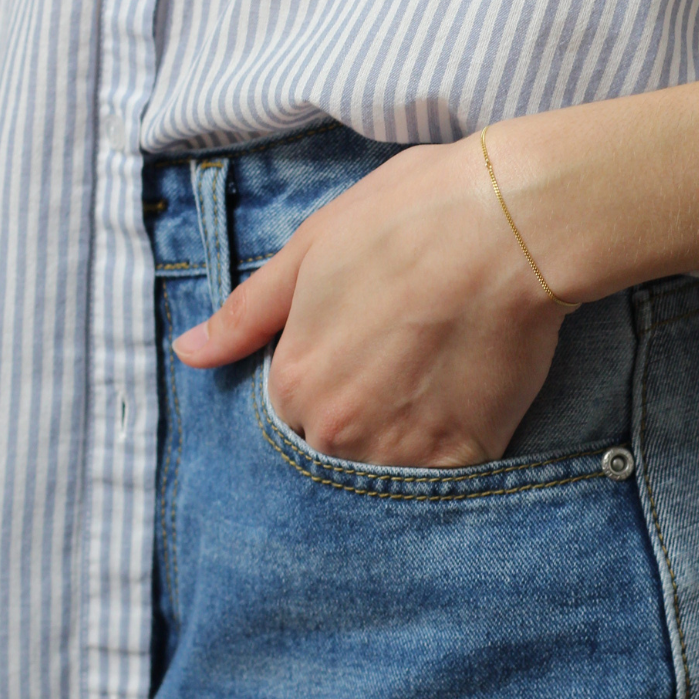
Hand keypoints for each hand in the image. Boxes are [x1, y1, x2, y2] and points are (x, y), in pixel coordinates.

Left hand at [171, 133, 566, 466]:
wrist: (510, 225)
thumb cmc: (409, 218)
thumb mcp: (311, 248)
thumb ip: (247, 313)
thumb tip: (188, 353)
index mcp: (293, 379)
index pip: (287, 414)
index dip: (324, 381)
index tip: (362, 350)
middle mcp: (335, 429)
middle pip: (333, 449)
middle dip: (360, 417)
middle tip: (405, 364)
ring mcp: (399, 450)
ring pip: (385, 470)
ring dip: (403, 441)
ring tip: (436, 380)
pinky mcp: (461, 458)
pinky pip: (443, 480)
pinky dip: (452, 451)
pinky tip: (468, 398)